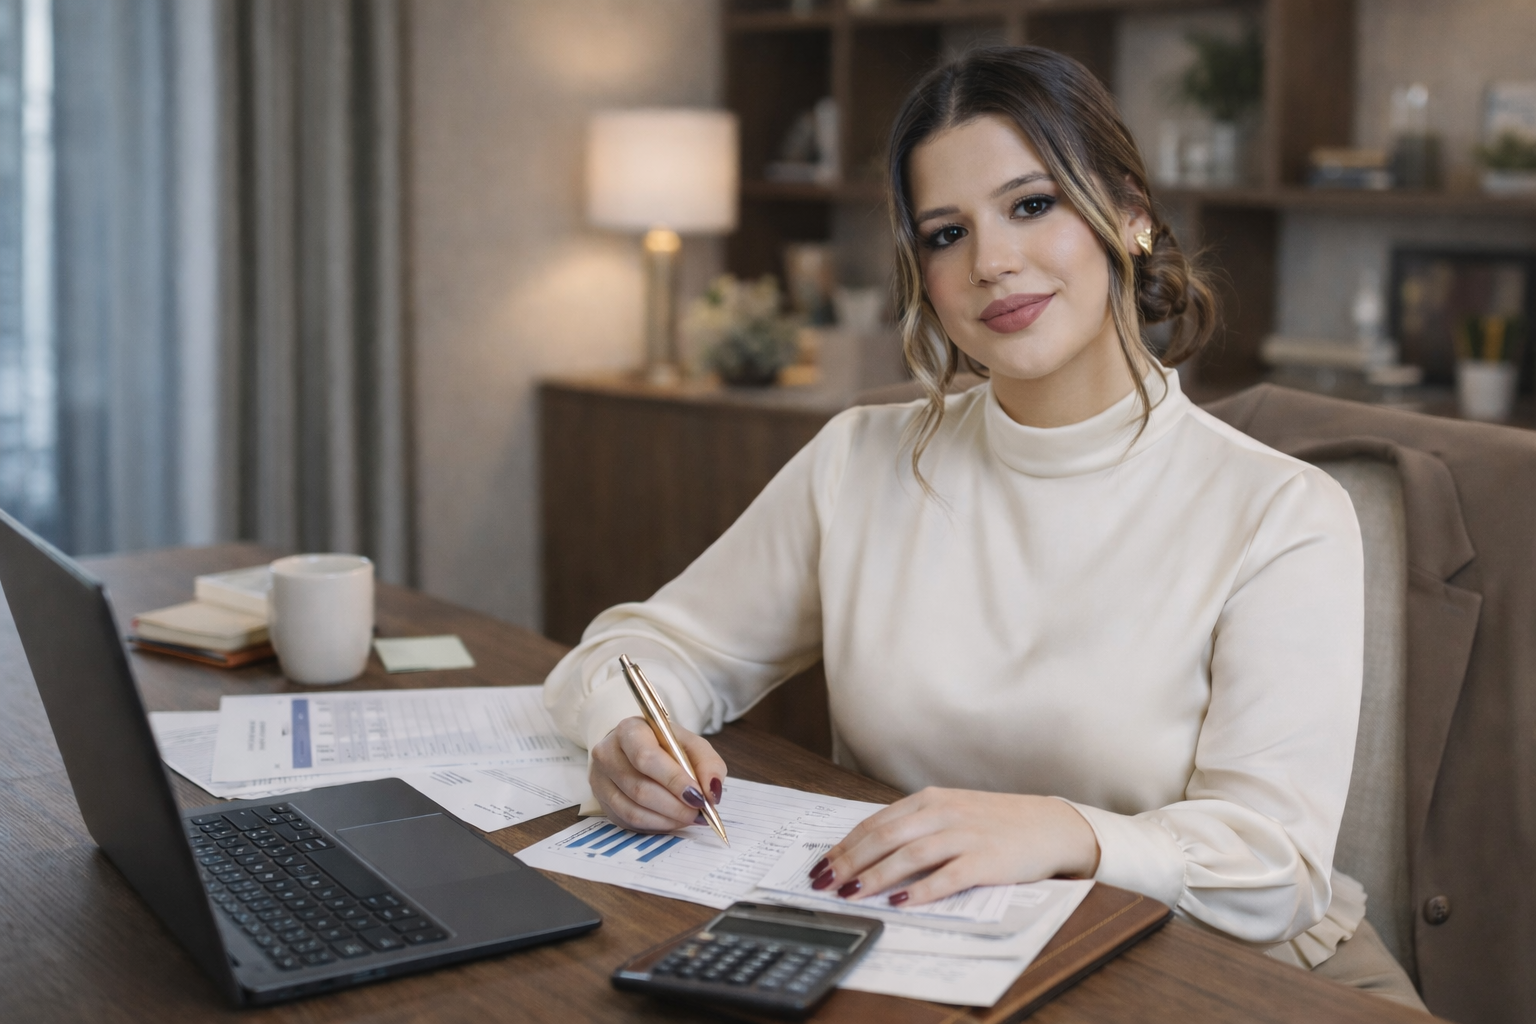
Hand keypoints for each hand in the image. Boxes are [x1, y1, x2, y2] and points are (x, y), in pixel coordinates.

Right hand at [589, 717, 727, 832]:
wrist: (635, 748)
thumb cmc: (665, 745)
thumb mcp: (691, 744)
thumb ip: (708, 763)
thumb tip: (712, 792)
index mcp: (629, 730)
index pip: (647, 758)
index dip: (674, 780)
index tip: (699, 796)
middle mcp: (607, 754)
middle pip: (639, 788)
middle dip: (674, 806)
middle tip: (698, 812)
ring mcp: (600, 780)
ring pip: (633, 810)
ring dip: (667, 819)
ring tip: (689, 817)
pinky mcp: (602, 802)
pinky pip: (629, 821)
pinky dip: (656, 825)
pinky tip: (673, 820)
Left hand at [809, 788, 1099, 906]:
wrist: (1050, 825)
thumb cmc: (996, 822)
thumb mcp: (951, 812)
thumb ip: (915, 825)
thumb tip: (868, 850)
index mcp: (929, 799)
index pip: (875, 823)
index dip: (844, 846)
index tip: (821, 866)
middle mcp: (943, 813)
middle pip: (884, 837)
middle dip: (849, 862)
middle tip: (824, 883)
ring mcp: (965, 835)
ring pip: (910, 855)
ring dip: (876, 875)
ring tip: (852, 893)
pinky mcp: (986, 860)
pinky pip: (948, 876)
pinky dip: (921, 890)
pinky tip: (901, 902)